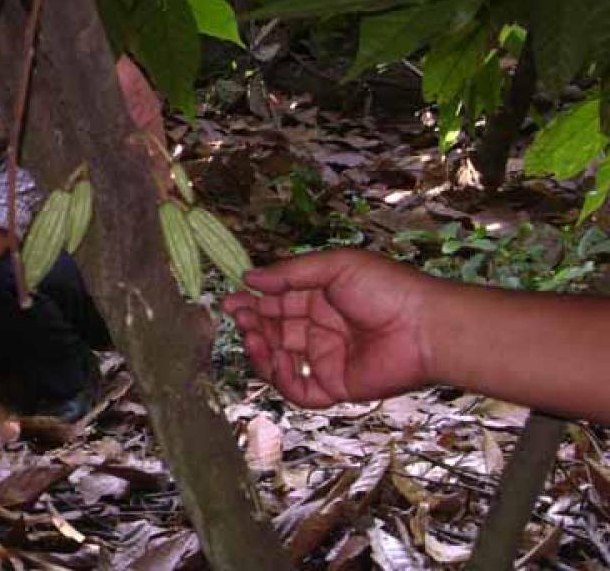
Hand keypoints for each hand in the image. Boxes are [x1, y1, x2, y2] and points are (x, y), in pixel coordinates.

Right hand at [223, 250, 436, 407]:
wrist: (425, 328)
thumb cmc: (386, 289)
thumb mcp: (335, 267)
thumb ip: (291, 273)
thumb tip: (250, 277)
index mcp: (320, 298)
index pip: (277, 301)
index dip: (253, 301)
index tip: (231, 300)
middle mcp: (320, 328)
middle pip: (274, 330)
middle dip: (252, 324)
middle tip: (239, 318)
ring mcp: (326, 358)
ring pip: (280, 361)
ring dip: (261, 350)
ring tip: (252, 338)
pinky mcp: (335, 385)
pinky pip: (300, 390)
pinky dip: (283, 379)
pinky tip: (278, 361)